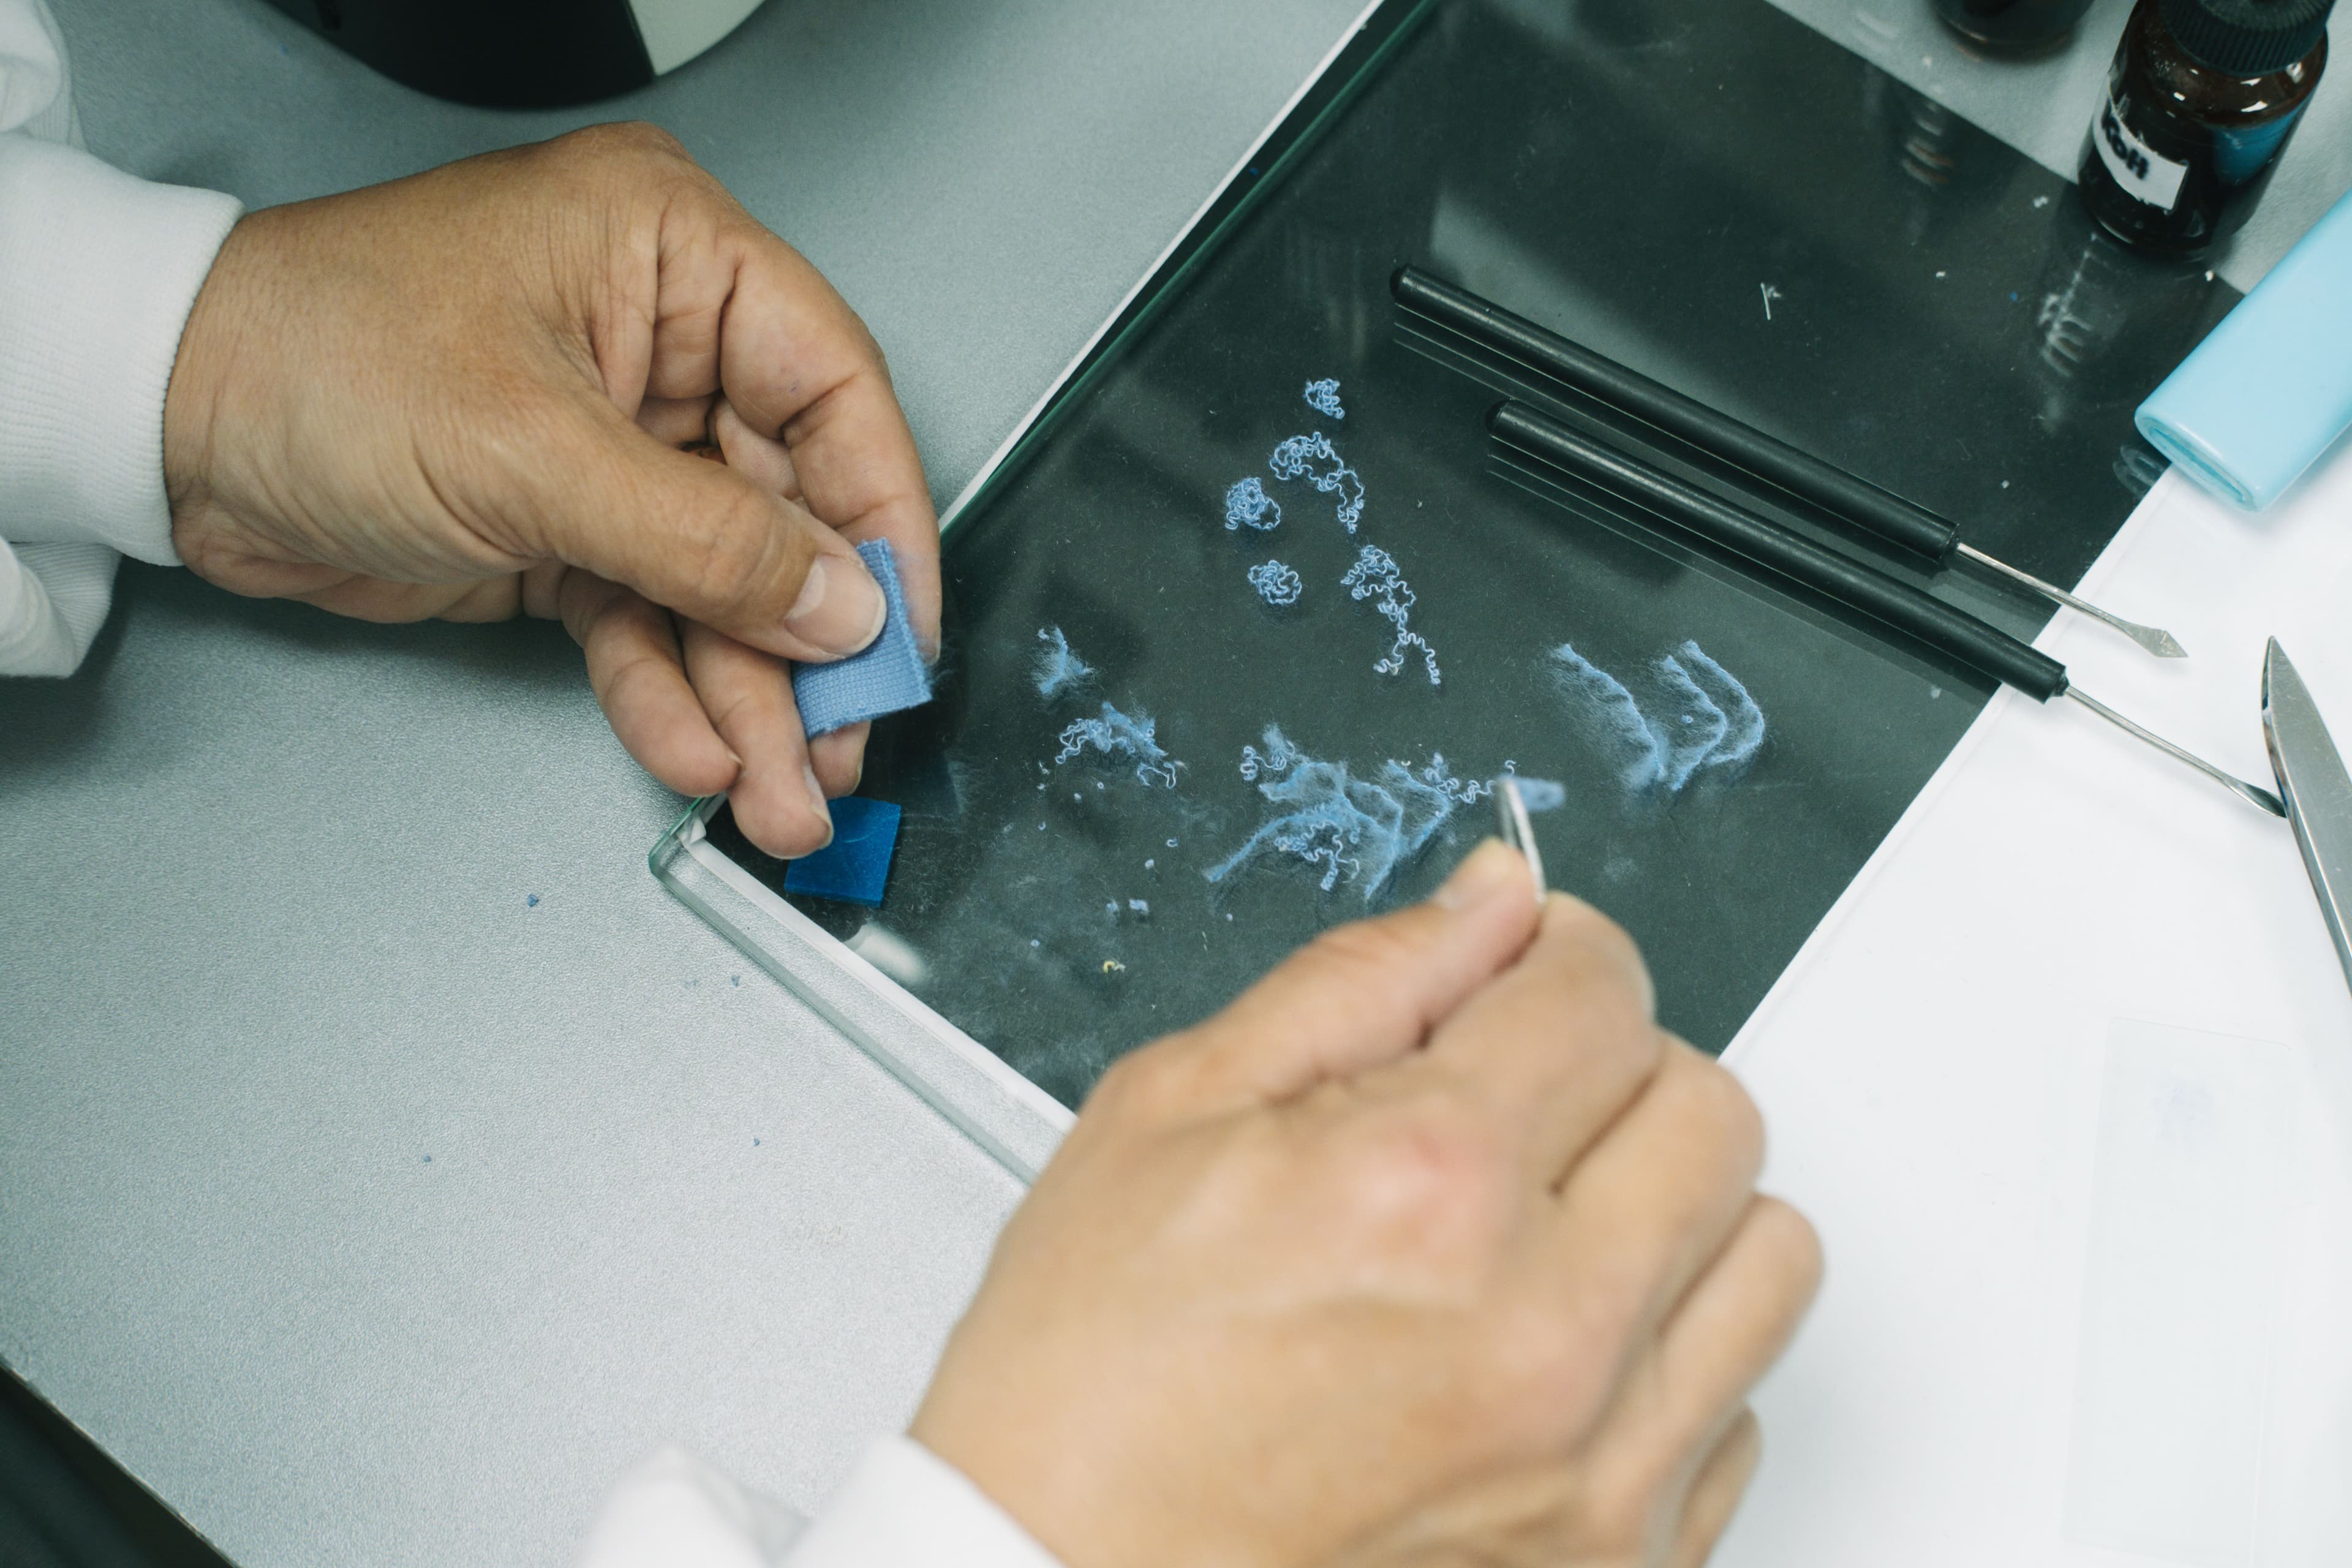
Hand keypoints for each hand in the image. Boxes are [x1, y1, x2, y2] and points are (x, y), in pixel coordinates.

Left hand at [162, 123, 936, 856]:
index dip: (882, 524)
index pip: (833, 393)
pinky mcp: (568, 530)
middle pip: (788, 512)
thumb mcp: (536, 452)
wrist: (162, 426)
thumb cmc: (315, 357)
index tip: (900, 634)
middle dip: (812, 648)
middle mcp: (659, 346)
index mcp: (672, 257)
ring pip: (723, 587)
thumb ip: (708, 541)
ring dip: (752, 698)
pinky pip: (649, 621)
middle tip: (843, 746)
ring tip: (784, 794)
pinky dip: (670, 692)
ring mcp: (616, 446)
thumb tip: (842, 607)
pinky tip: (697, 755)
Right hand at [912, 842, 1820, 1567]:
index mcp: (1428, 1184)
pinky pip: (1737, 1408)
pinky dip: (1664, 1360)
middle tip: (1515, 1107)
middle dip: (1620, 1072)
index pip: (1605, 993)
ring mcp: (1598, 1465)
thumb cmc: (1086, 1383)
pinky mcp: (1620, 1562)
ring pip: (1766, 1254)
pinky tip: (1541, 1358)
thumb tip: (1494, 906)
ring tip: (1545, 1234)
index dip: (1554, 959)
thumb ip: (1362, 982)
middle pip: (1713, 1111)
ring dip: (1671, 1210)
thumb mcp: (1172, 1112)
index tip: (1518, 981)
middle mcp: (1545, 1330)